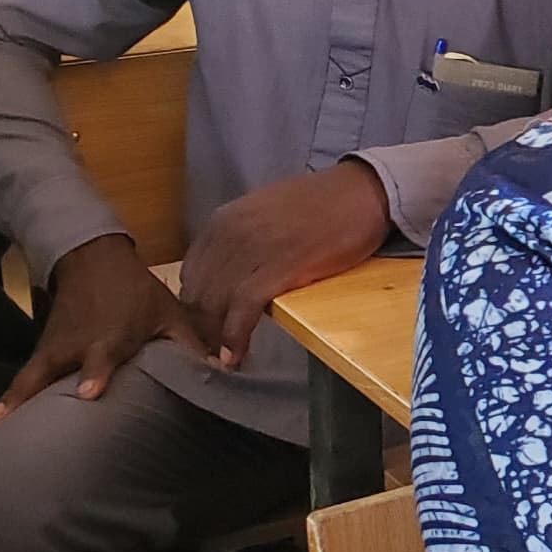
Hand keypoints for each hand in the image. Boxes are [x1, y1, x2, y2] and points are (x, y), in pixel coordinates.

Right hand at [0, 235, 208, 420]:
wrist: (92, 260)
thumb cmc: (136, 293)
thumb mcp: (168, 313)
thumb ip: (191, 344)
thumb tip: (224, 370)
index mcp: (111, 335)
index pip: (101, 356)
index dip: (95, 372)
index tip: (87, 394)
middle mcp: (76, 345)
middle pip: (51, 370)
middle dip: (34, 394)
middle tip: (12, 424)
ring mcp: (53, 349)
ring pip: (30, 376)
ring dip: (14, 401)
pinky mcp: (41, 352)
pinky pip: (25, 379)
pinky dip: (12, 398)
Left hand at [178, 161, 391, 365]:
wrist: (362, 192)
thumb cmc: (322, 204)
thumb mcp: (264, 214)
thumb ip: (240, 239)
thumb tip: (228, 275)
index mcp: (222, 221)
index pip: (190, 275)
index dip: (193, 308)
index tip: (204, 328)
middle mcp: (229, 234)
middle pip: (197, 294)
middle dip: (200, 328)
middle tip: (211, 351)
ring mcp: (252, 251)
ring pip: (214, 305)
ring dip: (214, 338)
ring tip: (222, 359)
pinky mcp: (279, 269)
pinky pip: (242, 311)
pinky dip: (234, 338)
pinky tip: (234, 357)